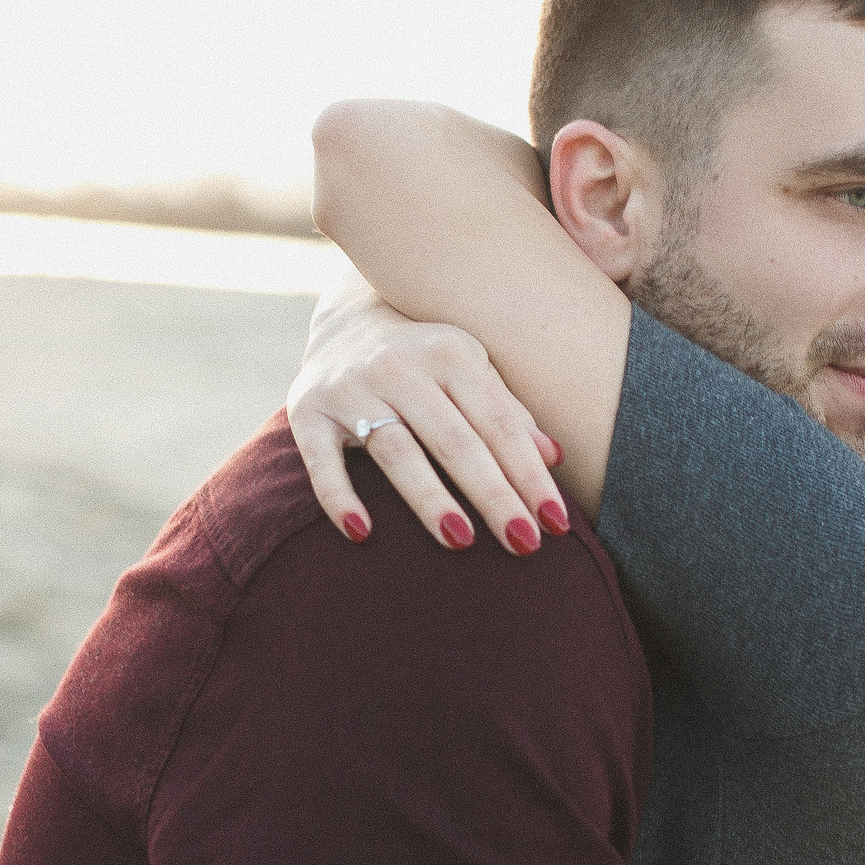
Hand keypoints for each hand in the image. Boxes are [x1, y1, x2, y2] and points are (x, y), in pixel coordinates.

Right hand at [286, 272, 566, 554]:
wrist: (346, 319)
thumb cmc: (428, 359)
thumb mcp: (471, 370)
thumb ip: (507, 412)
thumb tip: (556, 457)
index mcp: (450, 353)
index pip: (498, 425)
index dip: (529, 475)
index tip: (558, 524)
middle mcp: (399, 366)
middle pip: (455, 441)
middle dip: (493, 495)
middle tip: (524, 545)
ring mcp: (350, 388)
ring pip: (396, 451)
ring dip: (429, 498)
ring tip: (462, 541)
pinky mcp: (307, 411)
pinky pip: (321, 461)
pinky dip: (338, 497)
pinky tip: (361, 534)